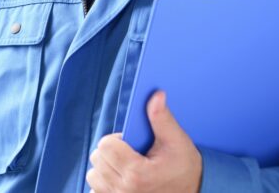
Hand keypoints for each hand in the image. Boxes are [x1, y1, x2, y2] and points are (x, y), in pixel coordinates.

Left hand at [85, 91, 202, 192]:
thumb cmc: (184, 169)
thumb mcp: (177, 142)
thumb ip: (162, 118)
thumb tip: (156, 94)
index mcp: (137, 173)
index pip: (105, 145)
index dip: (116, 140)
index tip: (130, 144)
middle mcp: (124, 190)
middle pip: (98, 158)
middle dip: (111, 152)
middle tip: (131, 155)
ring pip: (94, 174)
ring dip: (106, 167)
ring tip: (126, 168)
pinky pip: (94, 190)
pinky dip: (104, 184)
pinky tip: (121, 181)